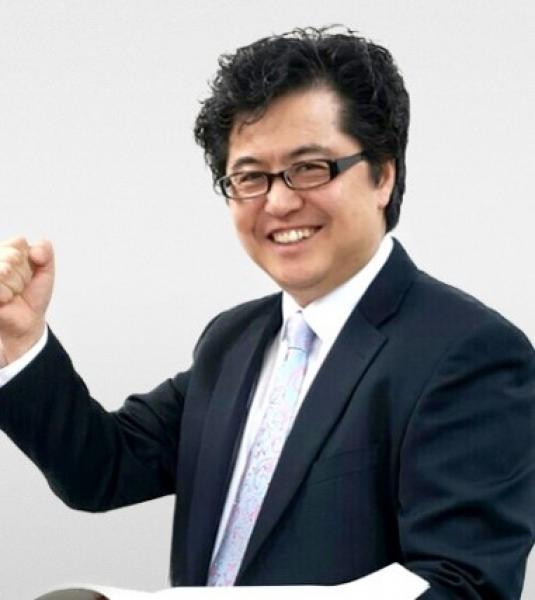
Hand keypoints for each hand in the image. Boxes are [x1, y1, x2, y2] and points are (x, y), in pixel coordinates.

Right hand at [0, 237, 54, 365]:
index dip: (30, 260)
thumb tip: (35, 250)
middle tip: (20, 286)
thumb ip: (45, 252)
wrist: (28, 320)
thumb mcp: (45, 271)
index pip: (19, 242)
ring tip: (13, 293)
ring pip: (5, 270)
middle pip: (13, 256)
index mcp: (3, 250)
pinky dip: (7, 295)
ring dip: (16, 285)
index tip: (29, 273)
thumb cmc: (33, 295)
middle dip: (24, 274)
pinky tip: (6, 300)